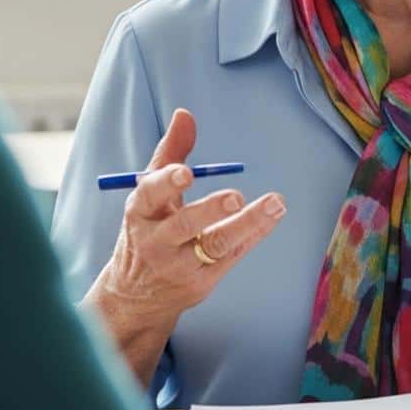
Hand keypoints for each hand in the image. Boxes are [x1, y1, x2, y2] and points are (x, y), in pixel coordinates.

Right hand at [86, 108, 285, 384]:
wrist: (136, 296)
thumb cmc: (149, 228)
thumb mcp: (151, 194)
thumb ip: (170, 153)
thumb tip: (185, 113)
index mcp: (141, 212)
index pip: (150, 196)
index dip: (167, 183)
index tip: (186, 172)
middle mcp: (156, 241)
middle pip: (184, 224)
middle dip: (210, 210)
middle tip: (236, 196)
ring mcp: (179, 265)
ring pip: (214, 244)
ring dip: (247, 224)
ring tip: (274, 204)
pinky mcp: (200, 283)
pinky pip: (231, 256)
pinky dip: (254, 234)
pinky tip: (272, 217)